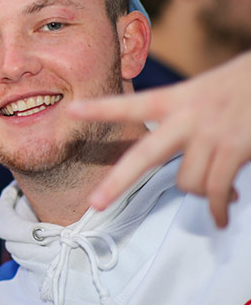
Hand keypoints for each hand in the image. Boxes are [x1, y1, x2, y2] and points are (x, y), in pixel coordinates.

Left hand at [67, 52, 250, 226]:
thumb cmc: (240, 88)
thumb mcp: (202, 93)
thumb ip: (185, 124)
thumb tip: (189, 172)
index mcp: (175, 99)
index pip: (130, 104)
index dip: (100, 109)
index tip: (71, 110)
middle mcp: (187, 117)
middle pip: (144, 156)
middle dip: (117, 183)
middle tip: (95, 204)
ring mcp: (211, 133)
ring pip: (187, 182)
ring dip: (200, 194)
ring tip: (216, 195)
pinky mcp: (236, 148)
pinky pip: (216, 190)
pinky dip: (218, 208)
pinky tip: (221, 216)